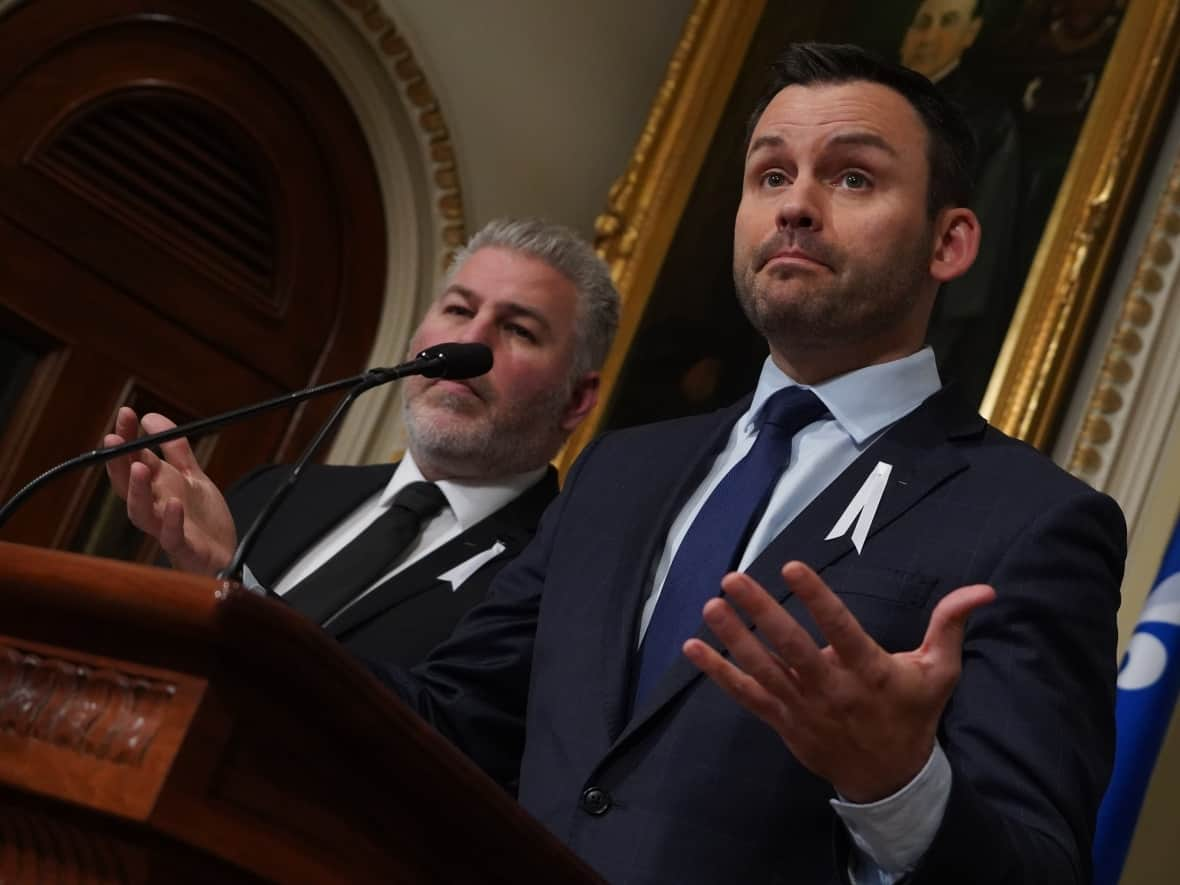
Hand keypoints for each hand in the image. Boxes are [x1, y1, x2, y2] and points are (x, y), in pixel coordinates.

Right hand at [104, 407, 236, 574]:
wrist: (226, 556)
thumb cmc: (202, 519)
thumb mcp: (192, 478)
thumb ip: (175, 450)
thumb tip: (151, 417)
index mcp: (157, 489)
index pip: (133, 460)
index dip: (127, 439)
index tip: (126, 413)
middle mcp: (156, 508)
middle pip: (128, 485)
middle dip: (118, 461)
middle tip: (113, 438)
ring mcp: (167, 529)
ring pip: (140, 513)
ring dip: (137, 491)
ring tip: (139, 466)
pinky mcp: (186, 548)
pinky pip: (173, 537)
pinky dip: (172, 522)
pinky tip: (175, 504)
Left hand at [684, 561, 994, 802]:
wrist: (891, 780)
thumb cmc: (913, 715)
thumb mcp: (940, 672)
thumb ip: (950, 625)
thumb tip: (983, 589)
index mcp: (868, 671)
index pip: (840, 629)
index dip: (817, 598)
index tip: (793, 567)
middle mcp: (831, 688)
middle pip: (791, 646)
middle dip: (761, 612)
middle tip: (734, 579)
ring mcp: (802, 707)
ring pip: (763, 668)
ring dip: (733, 637)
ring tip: (711, 605)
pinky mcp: (783, 721)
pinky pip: (746, 695)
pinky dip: (719, 673)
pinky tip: (694, 648)